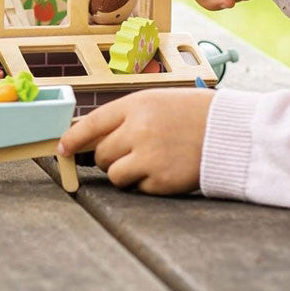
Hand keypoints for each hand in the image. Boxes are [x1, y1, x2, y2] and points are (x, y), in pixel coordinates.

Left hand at [57, 90, 214, 193]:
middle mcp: (138, 130)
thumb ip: (125, 117)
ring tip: (149, 160)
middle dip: (110, 156)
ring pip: (115, 174)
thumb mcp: (155, 103)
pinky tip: (165, 168)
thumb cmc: (190, 114)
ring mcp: (149, 156)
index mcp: (135, 106)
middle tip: (131, 151)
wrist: (228, 131)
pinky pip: (138, 188)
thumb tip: (92, 139)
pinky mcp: (161, 180)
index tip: (62, 149)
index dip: (73, 138)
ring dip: (125, 172)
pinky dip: (146, 183)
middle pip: (102, 153)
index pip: (91, 124)